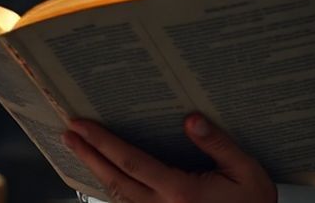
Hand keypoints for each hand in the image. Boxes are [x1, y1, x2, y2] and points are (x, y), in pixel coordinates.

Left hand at [63, 113, 275, 202]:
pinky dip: (113, 186)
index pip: (132, 162)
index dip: (103, 143)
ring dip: (96, 170)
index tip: (82, 126)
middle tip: (69, 132)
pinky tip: (106, 171)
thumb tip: (191, 119)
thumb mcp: (246, 171)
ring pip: (118, 195)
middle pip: (115, 179)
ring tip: (79, 147)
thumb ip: (218, 144)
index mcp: (181, 193)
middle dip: (89, 154)